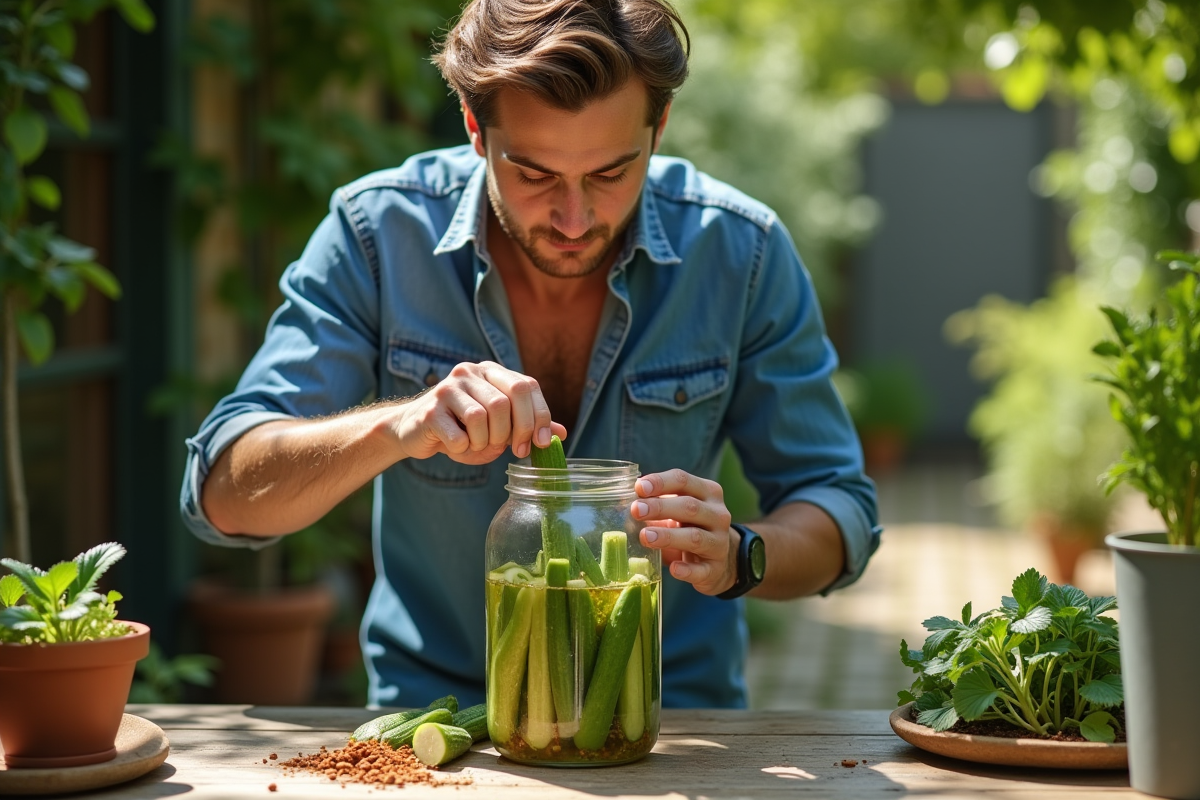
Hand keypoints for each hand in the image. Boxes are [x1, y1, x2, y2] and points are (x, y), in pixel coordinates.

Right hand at [391, 361, 566, 463]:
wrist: (414, 432)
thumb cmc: (462, 430)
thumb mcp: (499, 428)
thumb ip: (528, 426)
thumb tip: (562, 433)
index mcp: (491, 372)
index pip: (527, 385)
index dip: (538, 416)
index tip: (539, 443)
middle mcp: (470, 373)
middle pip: (507, 400)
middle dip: (515, 431)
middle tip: (514, 450)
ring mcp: (448, 388)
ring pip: (483, 418)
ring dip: (486, 442)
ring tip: (477, 444)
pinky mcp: (430, 410)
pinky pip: (459, 435)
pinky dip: (464, 448)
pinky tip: (456, 445)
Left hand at [631, 469, 737, 595]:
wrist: (717, 560)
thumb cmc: (689, 528)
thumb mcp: (677, 510)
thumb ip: (656, 503)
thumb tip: (621, 503)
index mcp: (707, 492)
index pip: (683, 481)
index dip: (660, 482)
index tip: (638, 487)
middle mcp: (717, 515)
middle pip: (690, 507)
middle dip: (660, 507)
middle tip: (636, 510)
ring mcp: (719, 543)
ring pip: (696, 537)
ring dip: (669, 536)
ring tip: (645, 536)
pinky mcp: (716, 569)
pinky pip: (702, 570)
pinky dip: (687, 570)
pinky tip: (674, 569)